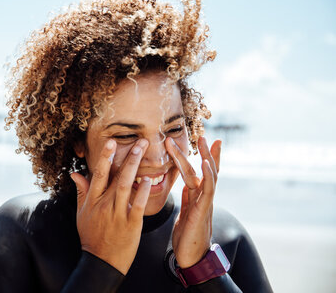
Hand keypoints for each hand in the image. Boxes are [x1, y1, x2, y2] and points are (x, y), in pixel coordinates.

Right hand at [70, 139, 151, 274]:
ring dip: (134, 167)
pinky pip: (137, 205)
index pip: (98, 174)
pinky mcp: (131, 224)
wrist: (101, 262)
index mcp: (92, 200)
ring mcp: (117, 214)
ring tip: (143, 152)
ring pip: (125, 186)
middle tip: (139, 142)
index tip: (112, 142)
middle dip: (127, 157)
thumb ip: (81, 191)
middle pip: (115, 177)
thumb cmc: (91, 236)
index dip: (105, 157)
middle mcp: (104, 205)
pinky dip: (142, 192)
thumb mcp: (81, 213)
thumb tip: (75, 173)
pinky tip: (148, 180)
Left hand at [165, 136, 221, 267]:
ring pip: (208, 175)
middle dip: (203, 151)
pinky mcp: (202, 210)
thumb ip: (188, 198)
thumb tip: (186, 186)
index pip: (200, 171)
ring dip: (205, 157)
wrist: (190, 258)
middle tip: (201, 134)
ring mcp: (205, 202)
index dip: (204, 156)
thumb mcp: (186, 212)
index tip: (205, 139)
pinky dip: (208, 175)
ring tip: (203, 141)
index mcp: (197, 195)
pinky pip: (207, 190)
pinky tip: (206, 163)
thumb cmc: (187, 236)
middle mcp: (203, 196)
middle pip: (204, 169)